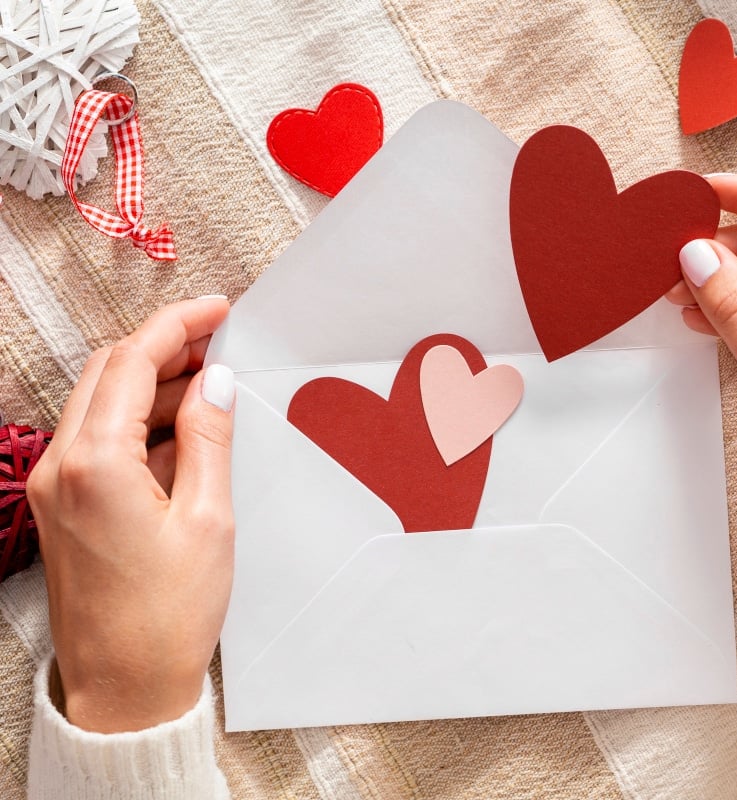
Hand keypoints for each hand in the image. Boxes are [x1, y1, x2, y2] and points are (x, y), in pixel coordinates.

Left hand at [26, 298, 235, 731]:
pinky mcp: (64, 505)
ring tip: (211, 385)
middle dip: (163, 347)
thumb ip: (208, 438)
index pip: (131, 363)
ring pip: (101, 402)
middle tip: (217, 342)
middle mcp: (61, 467)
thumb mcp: (208, 518)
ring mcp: (56, 486)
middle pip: (107, 373)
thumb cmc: (168, 615)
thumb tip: (215, 382)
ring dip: (152, 384)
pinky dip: (139, 421)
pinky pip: (98, 439)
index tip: (217, 310)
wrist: (125, 686)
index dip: (178, 326)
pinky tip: (184, 430)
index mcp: (95, 465)